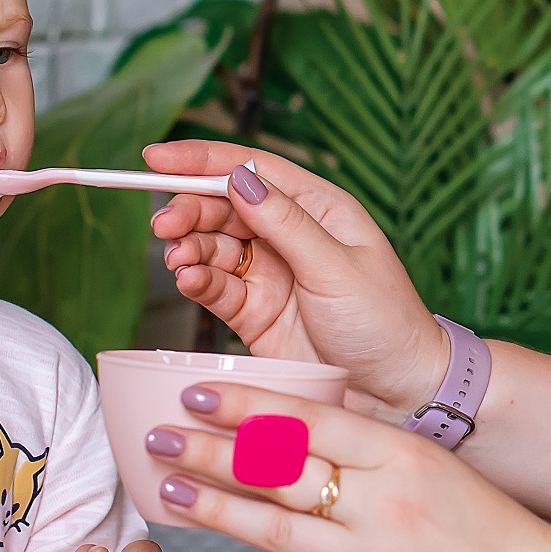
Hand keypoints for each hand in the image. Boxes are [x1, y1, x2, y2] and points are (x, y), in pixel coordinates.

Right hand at [144, 142, 447, 418]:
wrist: (395, 393)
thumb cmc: (384, 322)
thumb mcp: (336, 267)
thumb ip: (285, 223)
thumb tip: (240, 177)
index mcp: (318, 208)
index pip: (252, 168)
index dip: (201, 159)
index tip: (155, 158)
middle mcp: (289, 234)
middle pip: (223, 205)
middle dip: (188, 209)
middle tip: (164, 224)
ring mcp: (270, 273)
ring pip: (213, 245)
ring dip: (189, 246)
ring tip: (176, 259)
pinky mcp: (254, 312)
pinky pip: (215, 287)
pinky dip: (196, 280)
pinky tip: (189, 280)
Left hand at [146, 384, 550, 551]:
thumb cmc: (486, 523)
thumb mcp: (432, 464)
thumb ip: (369, 447)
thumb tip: (294, 424)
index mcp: (400, 455)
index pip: (305, 418)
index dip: (243, 404)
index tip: (193, 392)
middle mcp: (383, 504)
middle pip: (277, 470)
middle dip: (207, 451)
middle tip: (156, 438)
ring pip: (275, 530)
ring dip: (214, 510)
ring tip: (170, 493)